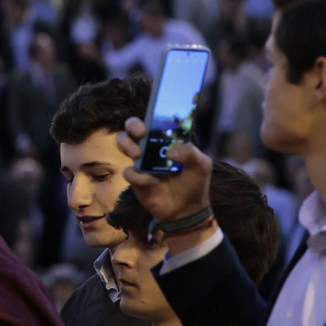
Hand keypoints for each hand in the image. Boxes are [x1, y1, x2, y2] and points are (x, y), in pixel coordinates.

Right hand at [117, 116, 215, 250]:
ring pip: (123, 143)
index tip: (151, 119)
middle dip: (132, 125)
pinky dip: (139, 177)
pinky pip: (129, 173)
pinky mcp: (136, 180)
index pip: (151, 121)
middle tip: (141, 134)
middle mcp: (149, 148)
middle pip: (131, 128)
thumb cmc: (194, 183)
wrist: (188, 210)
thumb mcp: (202, 165)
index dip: (148, 115)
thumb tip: (170, 152)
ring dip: (128, 146)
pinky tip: (153, 182)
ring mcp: (141, 163)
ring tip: (139, 156)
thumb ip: (191, 153)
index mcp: (165, 141)